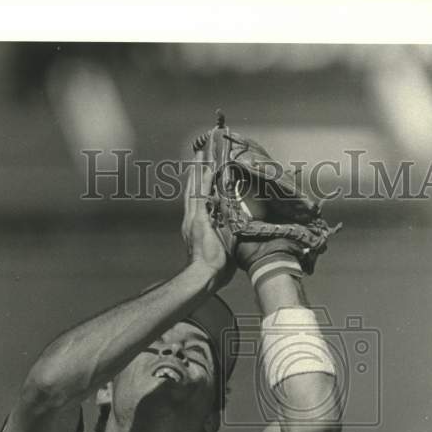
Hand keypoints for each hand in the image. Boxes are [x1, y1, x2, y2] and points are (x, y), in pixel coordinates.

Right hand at [181, 149, 234, 290]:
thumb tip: (240, 233)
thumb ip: (228, 238)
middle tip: (198, 156)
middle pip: (192, 191)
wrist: (204, 276)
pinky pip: (200, 196)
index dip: (199, 187)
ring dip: (198, 171)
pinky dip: (203, 182)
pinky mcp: (199, 220)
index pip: (197, 202)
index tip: (202, 173)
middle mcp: (191, 221)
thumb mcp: (223, 249)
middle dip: (195, 173)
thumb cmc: (215, 269)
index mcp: (196, 228)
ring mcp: (194, 220)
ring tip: (200, 154)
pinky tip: (207, 169)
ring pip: (195, 189)